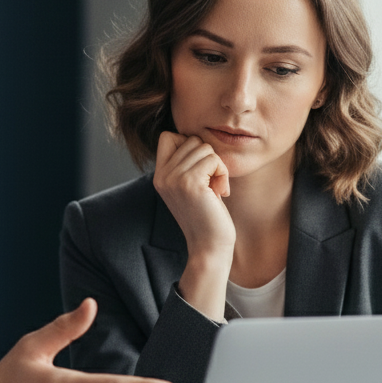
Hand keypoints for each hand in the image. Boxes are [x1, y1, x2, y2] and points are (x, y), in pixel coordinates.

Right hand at [154, 132, 234, 320]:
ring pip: (204, 147)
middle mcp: (162, 176)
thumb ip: (186, 163)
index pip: (168, 136)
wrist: (209, 246)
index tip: (199, 171)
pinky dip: (222, 173)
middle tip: (210, 184)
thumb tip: (194, 136)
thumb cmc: (207, 215)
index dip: (189, 146)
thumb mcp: (190, 185)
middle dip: (208, 159)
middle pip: (191, 140)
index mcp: (159, 176)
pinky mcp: (190, 183)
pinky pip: (214, 159)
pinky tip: (219, 193)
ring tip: (214, 189)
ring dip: (217, 167)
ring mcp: (174, 179)